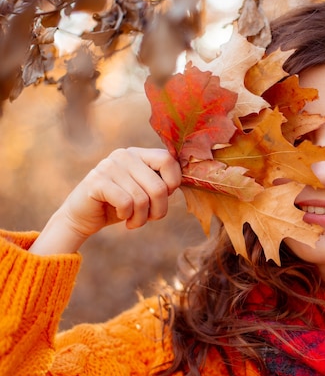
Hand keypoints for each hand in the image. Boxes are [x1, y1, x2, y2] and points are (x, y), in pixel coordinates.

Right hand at [30, 148, 181, 254]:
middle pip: (159, 187)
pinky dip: (127, 215)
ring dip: (142, 218)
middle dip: (158, 211)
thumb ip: (162, 183)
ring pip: (142, 199)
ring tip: (134, 221)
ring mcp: (109, 166)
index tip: (165, 197)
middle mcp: (125, 155)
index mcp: (139, 154)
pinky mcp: (96, 181)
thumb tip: (191, 180)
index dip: (173, 184)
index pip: (169, 160)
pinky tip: (122, 216)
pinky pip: (126, 202)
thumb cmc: (121, 205)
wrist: (83, 217)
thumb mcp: (145, 192)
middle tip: (150, 219)